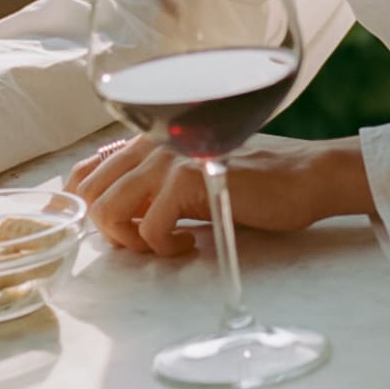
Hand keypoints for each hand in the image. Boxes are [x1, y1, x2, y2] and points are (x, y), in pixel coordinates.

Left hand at [67, 134, 372, 255]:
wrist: (304, 177)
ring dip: (130, 240)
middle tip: (144, 243)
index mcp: (148, 141)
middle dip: (108, 230)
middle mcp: (151, 143)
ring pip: (109, 209)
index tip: (114, 231)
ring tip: (166, 244)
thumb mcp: (190, 181)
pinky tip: (190, 244)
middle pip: (89, 194)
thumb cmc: (250, 184)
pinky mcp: (189, 181)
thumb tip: (118, 218)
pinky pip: (150, 227)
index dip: (85, 207)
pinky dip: (164, 247)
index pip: (85, 172)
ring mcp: (168, 159)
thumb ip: (153, 189)